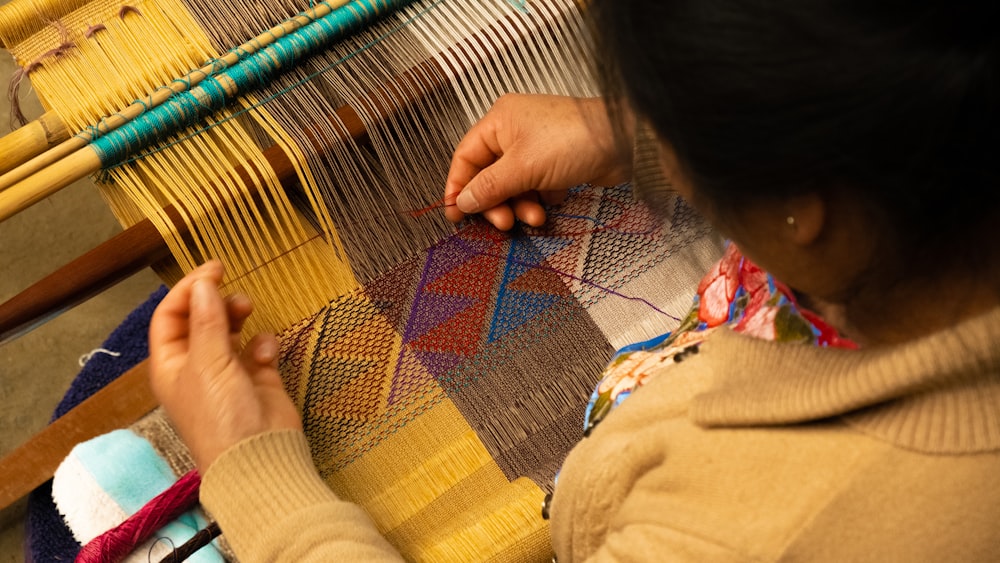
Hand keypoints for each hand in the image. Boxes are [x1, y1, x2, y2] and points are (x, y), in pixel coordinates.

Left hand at [149, 261, 301, 471]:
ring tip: (249, 310)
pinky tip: (267, 354)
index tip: (214, 270)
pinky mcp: (259, 378)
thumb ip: (207, 320)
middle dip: (216, 301)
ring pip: (231, 329)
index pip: (170, 316)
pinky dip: (264, 344)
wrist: (259, 455)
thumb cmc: (221, 414)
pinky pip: (259, 348)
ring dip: (239, 316)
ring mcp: (229, 372)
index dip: (188, 290)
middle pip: (201, 319)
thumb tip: (204, 284)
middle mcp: (197, 365)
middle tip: (236, 294)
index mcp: (172, 364)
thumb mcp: (208, 362)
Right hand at [444, 94, 632, 229]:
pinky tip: (552, 202)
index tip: (455, 213)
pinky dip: (539, 199)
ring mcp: (536, 146)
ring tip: (535, 217)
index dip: (458, 186)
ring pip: (514, 184)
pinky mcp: (555, 161)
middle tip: (504, 222)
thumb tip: (463, 201)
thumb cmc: (573, 140)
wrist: (622, 141)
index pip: (466, 157)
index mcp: (499, 121)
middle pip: (489, 175)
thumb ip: (489, 187)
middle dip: (497, 202)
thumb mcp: (522, 168)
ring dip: (520, 205)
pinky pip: (535, 186)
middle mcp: (514, 131)